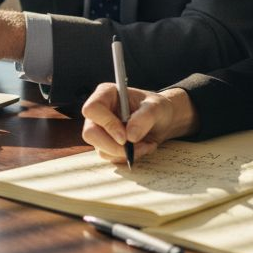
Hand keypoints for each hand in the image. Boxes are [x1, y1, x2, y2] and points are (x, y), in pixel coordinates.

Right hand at [81, 85, 198, 163]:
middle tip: (134, 148)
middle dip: (114, 146)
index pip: (92, 109)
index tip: (124, 137)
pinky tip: (142, 148)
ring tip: (146, 145)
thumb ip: (145, 117)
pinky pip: (110, 156)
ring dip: (125, 153)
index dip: (106, 124)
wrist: (162, 121)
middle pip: (90, 133)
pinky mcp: (106, 144)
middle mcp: (99, 112)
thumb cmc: (157, 108)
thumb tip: (130, 136)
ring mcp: (101, 129)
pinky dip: (127, 157)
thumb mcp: (157, 108)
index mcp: (106, 94)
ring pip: (100, 149)